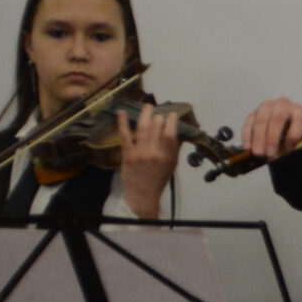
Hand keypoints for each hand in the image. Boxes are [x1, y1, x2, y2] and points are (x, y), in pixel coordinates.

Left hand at [116, 104, 183, 220]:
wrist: (142, 194)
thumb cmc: (159, 179)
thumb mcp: (172, 165)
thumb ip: (175, 148)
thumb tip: (179, 132)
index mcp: (168, 156)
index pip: (170, 133)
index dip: (171, 120)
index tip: (172, 114)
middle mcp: (154, 152)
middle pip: (156, 127)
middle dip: (159, 116)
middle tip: (159, 113)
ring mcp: (139, 152)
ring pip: (143, 127)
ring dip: (145, 113)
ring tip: (148, 106)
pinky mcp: (127, 153)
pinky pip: (125, 135)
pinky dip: (122, 122)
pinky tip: (122, 112)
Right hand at [241, 98, 301, 160]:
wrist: (280, 125)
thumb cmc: (290, 132)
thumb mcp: (296, 137)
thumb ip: (290, 143)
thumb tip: (278, 153)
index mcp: (298, 110)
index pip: (298, 120)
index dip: (292, 137)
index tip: (286, 151)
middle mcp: (283, 104)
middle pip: (277, 118)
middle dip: (272, 138)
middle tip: (269, 154)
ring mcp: (267, 106)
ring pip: (261, 120)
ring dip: (258, 138)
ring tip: (258, 153)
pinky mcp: (254, 112)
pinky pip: (249, 122)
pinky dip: (247, 135)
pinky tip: (248, 147)